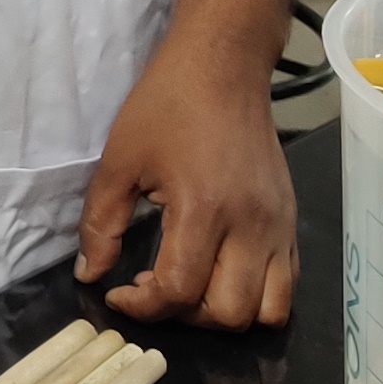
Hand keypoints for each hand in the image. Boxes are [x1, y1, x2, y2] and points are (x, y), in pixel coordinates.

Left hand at [77, 35, 298, 327]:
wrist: (222, 67)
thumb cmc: (166, 106)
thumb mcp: (119, 160)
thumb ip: (100, 224)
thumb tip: (91, 274)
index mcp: (205, 208)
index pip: (179, 290)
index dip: (142, 306)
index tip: (118, 292)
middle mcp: (252, 226)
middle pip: (228, 313)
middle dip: (183, 315)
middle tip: (154, 286)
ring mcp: (279, 227)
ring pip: (267, 311)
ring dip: (224, 313)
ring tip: (191, 284)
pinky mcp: (291, 222)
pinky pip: (287, 286)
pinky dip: (256, 296)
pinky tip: (220, 272)